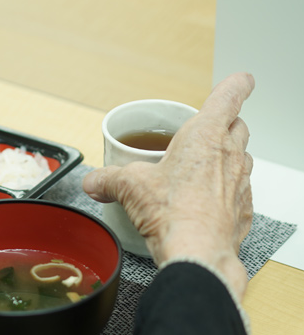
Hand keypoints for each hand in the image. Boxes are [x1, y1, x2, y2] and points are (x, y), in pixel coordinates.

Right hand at [83, 72, 254, 297]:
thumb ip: (107, 179)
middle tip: (206, 131)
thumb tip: (93, 181)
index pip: (230, 96)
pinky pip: (239, 192)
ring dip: (227, 157)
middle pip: (239, 127)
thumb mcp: (129, 187)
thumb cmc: (174, 214)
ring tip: (202, 169)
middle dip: (226, 124)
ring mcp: (240, 183)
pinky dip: (227, 191)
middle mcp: (229, 155)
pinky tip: (206, 202)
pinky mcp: (242, 210)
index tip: (241, 80)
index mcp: (205, 136)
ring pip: (241, 158)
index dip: (236, 85)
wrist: (197, 254)